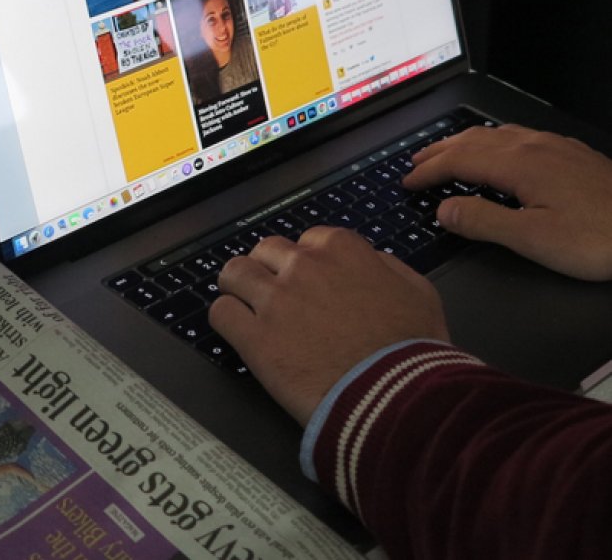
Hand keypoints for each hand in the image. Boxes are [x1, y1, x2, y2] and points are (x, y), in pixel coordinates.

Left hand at [209, 227, 447, 425]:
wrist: (396, 398)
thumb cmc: (413, 349)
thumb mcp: (418, 291)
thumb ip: (386, 266)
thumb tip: (366, 260)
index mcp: (341, 249)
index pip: (308, 240)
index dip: (307, 261)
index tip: (309, 280)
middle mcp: (302, 266)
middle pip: (267, 250)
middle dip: (270, 268)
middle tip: (275, 292)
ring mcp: (275, 299)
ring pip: (234, 273)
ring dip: (239, 286)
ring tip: (244, 304)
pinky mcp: (254, 338)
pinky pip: (221, 313)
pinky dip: (227, 318)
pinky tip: (238, 330)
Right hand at [404, 124, 611, 280]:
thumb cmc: (599, 238)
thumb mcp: (533, 239)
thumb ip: (483, 221)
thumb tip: (443, 209)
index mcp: (519, 165)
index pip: (459, 161)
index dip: (429, 170)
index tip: (407, 181)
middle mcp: (533, 147)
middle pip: (473, 141)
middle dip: (439, 151)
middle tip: (415, 162)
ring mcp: (553, 146)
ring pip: (495, 135)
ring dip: (463, 142)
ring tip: (445, 151)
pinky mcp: (570, 153)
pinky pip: (517, 136)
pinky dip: (491, 140)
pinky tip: (498, 149)